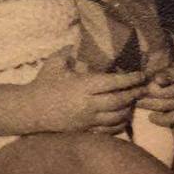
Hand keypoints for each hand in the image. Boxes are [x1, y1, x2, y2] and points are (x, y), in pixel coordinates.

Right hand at [29, 49, 146, 132]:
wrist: (30, 109)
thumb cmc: (43, 84)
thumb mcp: (54, 63)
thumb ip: (68, 51)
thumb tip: (78, 42)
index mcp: (83, 85)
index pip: (113, 82)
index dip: (130, 79)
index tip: (141, 75)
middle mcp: (88, 104)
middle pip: (119, 101)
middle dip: (134, 95)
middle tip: (143, 89)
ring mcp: (87, 119)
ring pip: (117, 117)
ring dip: (128, 110)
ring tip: (133, 102)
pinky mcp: (85, 130)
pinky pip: (108, 130)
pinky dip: (119, 124)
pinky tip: (122, 118)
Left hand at [137, 33, 173, 125]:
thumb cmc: (167, 44)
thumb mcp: (165, 36)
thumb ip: (156, 34)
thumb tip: (143, 24)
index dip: (169, 76)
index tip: (157, 79)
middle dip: (158, 94)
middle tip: (139, 93)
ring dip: (157, 105)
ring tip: (138, 103)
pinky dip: (166, 120)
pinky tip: (151, 118)